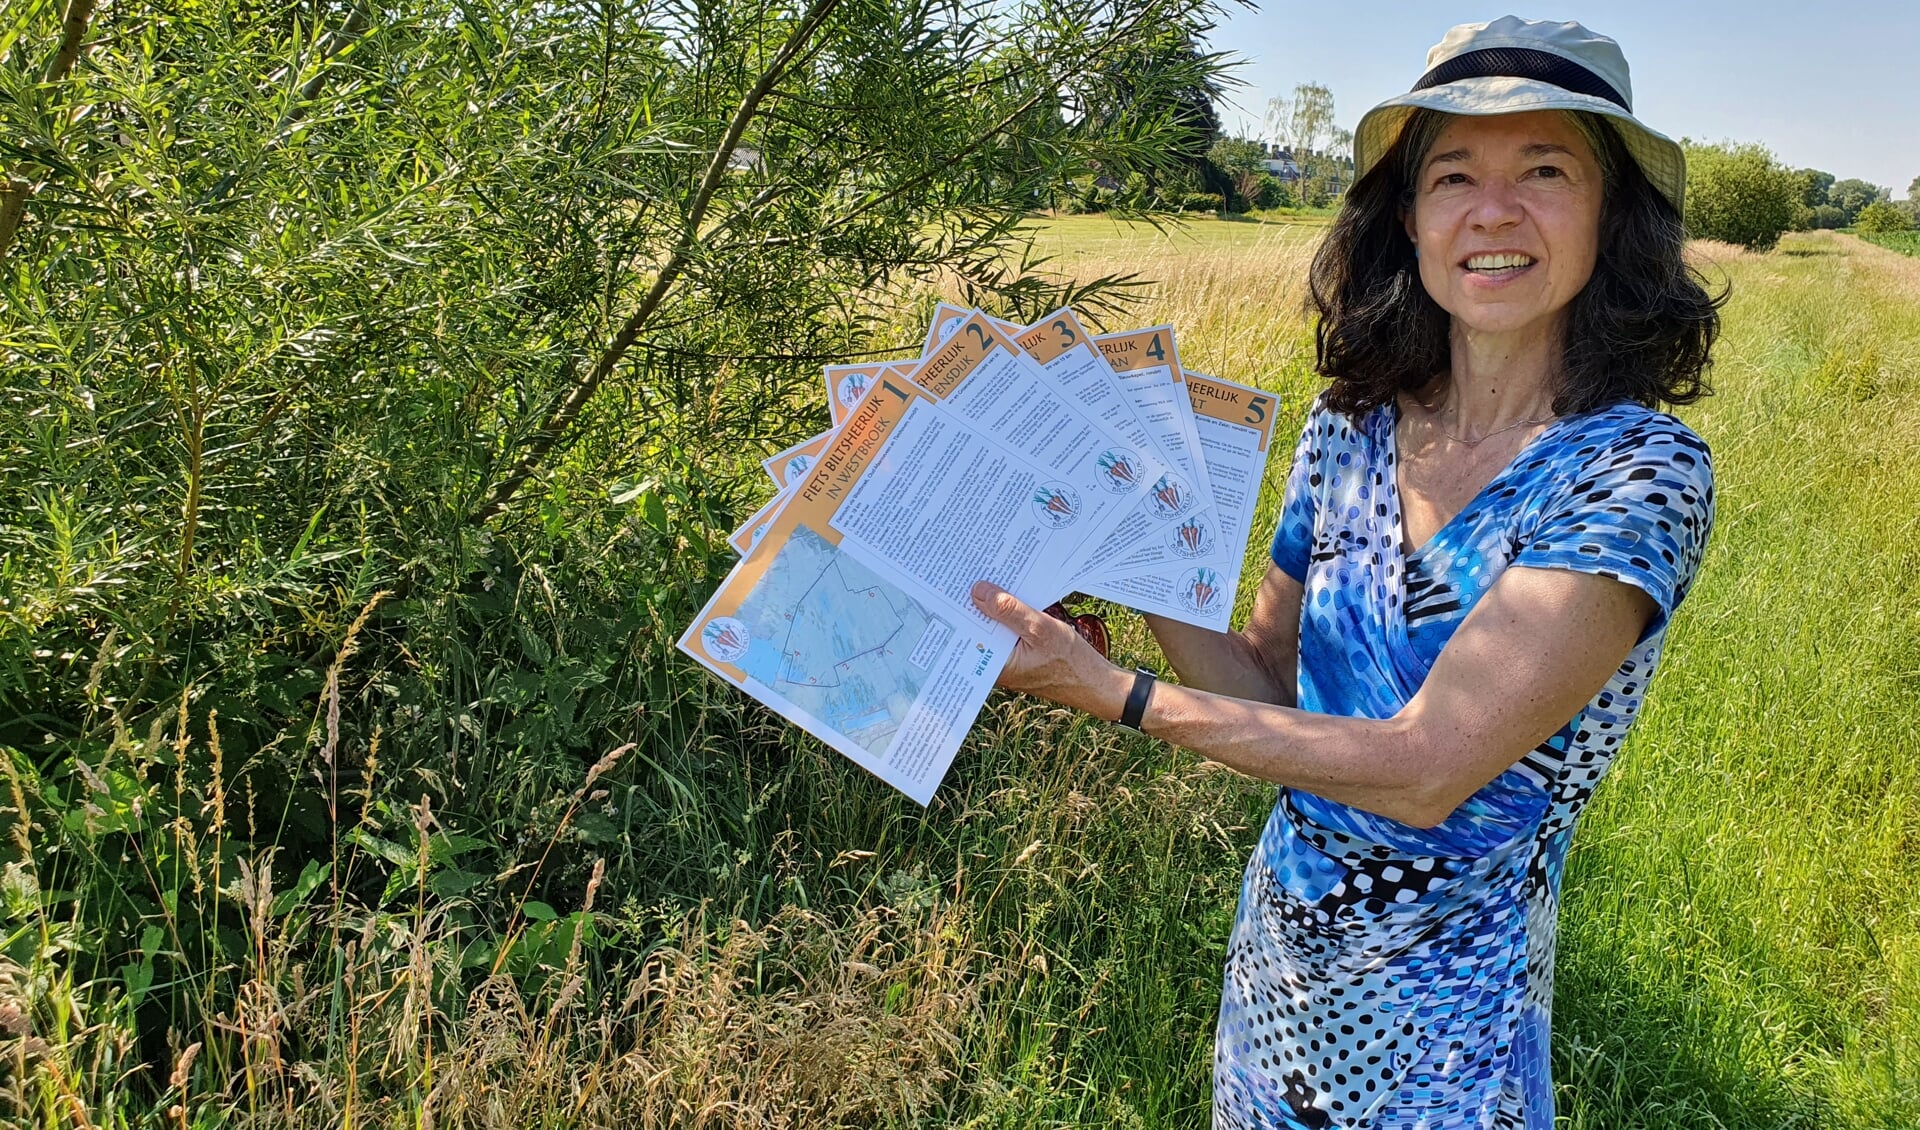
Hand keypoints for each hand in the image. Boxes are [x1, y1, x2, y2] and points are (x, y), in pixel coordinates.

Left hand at [970, 581, 1129, 719]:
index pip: (966, 633)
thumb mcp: (1041, 630)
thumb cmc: (1072, 663)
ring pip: (994, 627)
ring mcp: (1008, 659)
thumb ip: (1011, 611)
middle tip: (968, 572)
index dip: (959, 608)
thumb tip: (979, 591)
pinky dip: (1009, 614)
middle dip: (976, 603)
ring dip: (995, 606)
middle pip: (979, 628)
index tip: (952, 583)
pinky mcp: (1019, 654)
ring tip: (987, 576)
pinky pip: (1008, 630)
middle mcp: (995, 665)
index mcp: (994, 666)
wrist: (1096, 684)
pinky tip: (1011, 594)